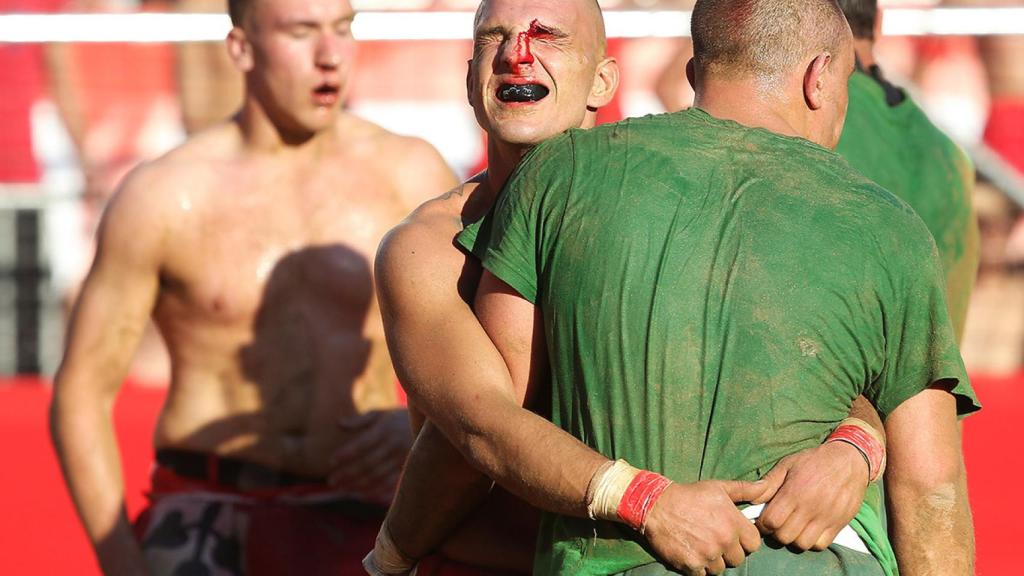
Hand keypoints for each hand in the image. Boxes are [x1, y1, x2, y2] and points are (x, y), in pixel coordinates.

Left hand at [329, 409, 413, 504]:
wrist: (432, 426)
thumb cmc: (400, 417)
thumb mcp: (382, 414)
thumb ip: (360, 420)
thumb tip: (339, 424)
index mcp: (385, 429)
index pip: (362, 444)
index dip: (346, 453)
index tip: (331, 461)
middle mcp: (394, 444)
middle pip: (367, 463)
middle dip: (348, 474)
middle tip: (331, 482)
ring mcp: (402, 458)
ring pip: (378, 475)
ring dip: (359, 485)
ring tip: (343, 490)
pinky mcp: (409, 468)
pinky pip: (391, 483)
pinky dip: (377, 491)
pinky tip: (363, 496)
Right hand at [644, 480, 765, 574]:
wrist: (656, 505)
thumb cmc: (689, 495)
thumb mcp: (718, 487)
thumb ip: (746, 490)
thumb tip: (766, 487)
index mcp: (733, 523)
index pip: (754, 544)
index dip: (745, 540)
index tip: (735, 536)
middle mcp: (723, 541)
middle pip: (738, 559)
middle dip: (729, 552)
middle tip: (715, 540)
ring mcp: (707, 555)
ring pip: (720, 569)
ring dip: (713, 561)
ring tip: (702, 546)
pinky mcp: (691, 565)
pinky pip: (703, 575)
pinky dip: (698, 567)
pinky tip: (692, 552)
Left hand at [753, 442, 868, 550]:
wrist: (849, 461)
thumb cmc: (813, 461)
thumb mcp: (787, 464)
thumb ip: (769, 483)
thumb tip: (751, 499)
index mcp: (794, 492)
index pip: (771, 521)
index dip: (763, 524)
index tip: (763, 521)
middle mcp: (810, 507)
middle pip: (784, 536)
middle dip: (775, 533)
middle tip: (777, 525)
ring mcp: (826, 517)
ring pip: (802, 544)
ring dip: (793, 539)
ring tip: (792, 528)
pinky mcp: (839, 524)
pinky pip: (821, 545)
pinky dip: (812, 542)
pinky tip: (808, 530)